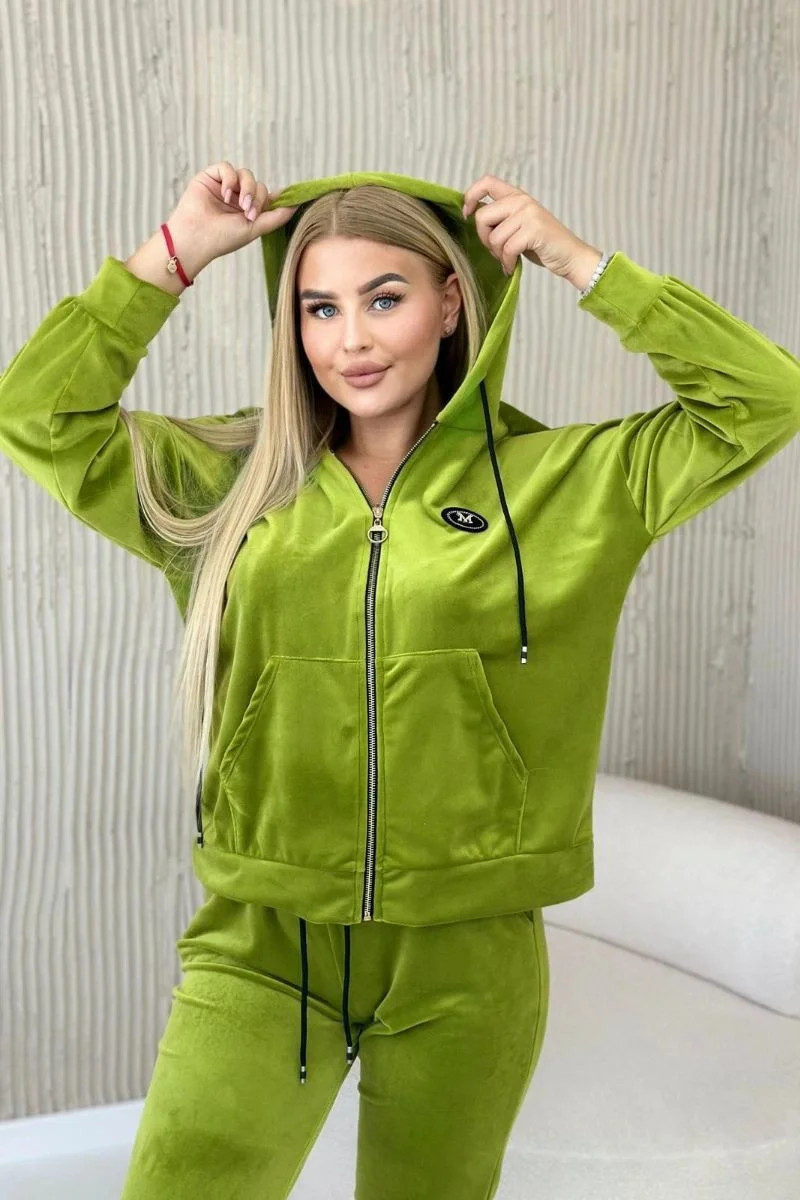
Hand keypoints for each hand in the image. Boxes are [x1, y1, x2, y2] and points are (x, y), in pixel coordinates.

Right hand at [165, 161, 298, 267]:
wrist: (196, 238)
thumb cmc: (222, 239)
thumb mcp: (255, 229)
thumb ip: (276, 217)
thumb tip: (297, 204)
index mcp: (247, 211)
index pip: (266, 196)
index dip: (275, 196)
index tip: (291, 196)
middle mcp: (237, 198)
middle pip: (258, 185)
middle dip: (257, 198)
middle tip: (249, 213)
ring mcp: (224, 187)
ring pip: (245, 174)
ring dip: (246, 188)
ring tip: (240, 205)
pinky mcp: (210, 177)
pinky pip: (226, 167)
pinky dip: (229, 179)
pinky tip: (225, 194)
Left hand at [461, 173, 598, 280]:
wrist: (571, 256)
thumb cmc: (542, 244)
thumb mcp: (519, 225)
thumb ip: (501, 218)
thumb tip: (473, 217)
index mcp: (516, 196)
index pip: (486, 182)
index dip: (470, 196)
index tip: (467, 214)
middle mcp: (521, 201)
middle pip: (482, 217)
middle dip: (484, 239)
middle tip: (496, 251)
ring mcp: (528, 214)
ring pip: (494, 237)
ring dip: (498, 255)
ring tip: (508, 259)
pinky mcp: (534, 230)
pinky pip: (507, 249)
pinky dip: (507, 262)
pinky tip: (512, 266)